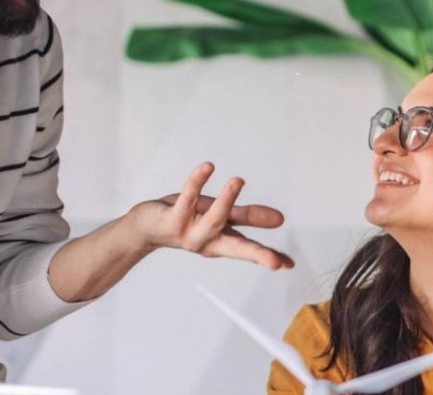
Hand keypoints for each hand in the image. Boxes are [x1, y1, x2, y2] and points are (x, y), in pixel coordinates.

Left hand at [129, 162, 293, 269]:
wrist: (145, 227)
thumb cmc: (187, 219)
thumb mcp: (222, 216)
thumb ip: (249, 217)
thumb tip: (279, 220)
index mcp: (222, 243)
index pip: (250, 250)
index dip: (269, 256)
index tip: (288, 264)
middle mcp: (208, 242)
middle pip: (235, 248)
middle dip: (256, 255)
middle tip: (274, 262)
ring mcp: (190, 233)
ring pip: (212, 219)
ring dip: (225, 200)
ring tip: (238, 181)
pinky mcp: (173, 219)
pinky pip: (187, 198)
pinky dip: (196, 182)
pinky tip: (207, 168)